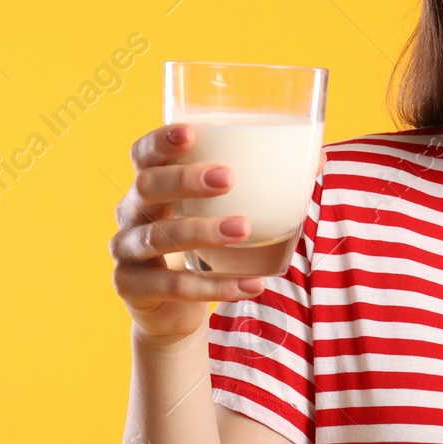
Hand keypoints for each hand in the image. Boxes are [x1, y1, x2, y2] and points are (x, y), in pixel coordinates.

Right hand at [109, 123, 264, 345]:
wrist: (172, 311)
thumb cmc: (203, 246)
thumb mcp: (221, 212)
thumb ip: (260, 185)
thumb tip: (316, 158)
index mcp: (149, 185)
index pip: (142, 154)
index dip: (160, 142)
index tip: (191, 132)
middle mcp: (130, 213)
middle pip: (147, 187)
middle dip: (186, 179)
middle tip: (228, 178)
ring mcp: (126, 251)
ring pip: (159, 236)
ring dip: (203, 231)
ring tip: (244, 228)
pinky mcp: (132, 287)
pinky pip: (175, 286)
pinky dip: (216, 287)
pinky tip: (252, 285)